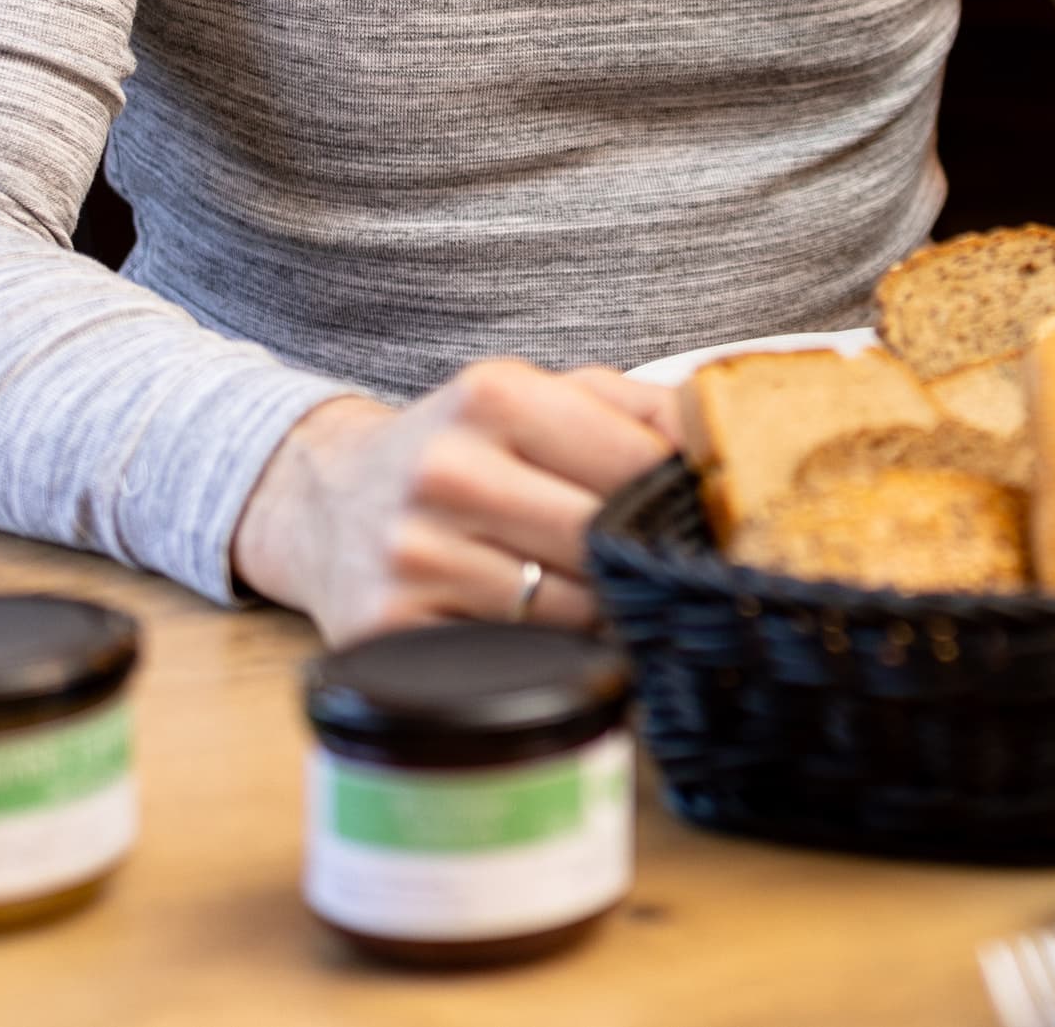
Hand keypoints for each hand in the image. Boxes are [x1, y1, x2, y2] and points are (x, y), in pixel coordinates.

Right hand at [230, 360, 677, 643]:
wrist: (327, 499)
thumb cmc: (463, 448)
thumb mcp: (541, 397)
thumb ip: (643, 410)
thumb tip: (728, 448)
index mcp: (494, 396)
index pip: (635, 463)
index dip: (684, 499)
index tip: (706, 520)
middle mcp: (445, 470)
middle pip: (604, 540)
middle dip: (646, 562)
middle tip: (672, 573)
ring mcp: (410, 553)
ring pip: (568, 611)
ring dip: (603, 614)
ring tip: (607, 598)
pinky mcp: (387, 628)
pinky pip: (512, 657)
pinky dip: (547, 653)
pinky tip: (548, 632)